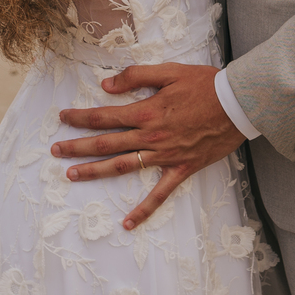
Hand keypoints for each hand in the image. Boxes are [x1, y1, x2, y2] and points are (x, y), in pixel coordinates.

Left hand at [53, 64, 242, 229]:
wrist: (238, 104)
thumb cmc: (206, 84)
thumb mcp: (170, 71)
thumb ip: (136, 76)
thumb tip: (106, 85)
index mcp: (146, 111)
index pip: (104, 116)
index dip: (81, 117)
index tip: (63, 118)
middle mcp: (151, 136)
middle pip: (106, 143)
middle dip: (78, 147)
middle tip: (55, 151)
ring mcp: (165, 155)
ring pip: (123, 166)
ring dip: (96, 171)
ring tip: (72, 175)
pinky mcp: (181, 169)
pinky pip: (159, 194)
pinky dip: (143, 210)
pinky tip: (127, 224)